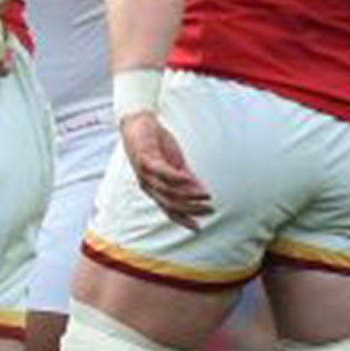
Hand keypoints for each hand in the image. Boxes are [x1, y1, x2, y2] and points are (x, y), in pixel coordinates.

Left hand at [119, 112, 211, 228]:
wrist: (140, 122)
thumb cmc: (156, 145)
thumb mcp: (175, 164)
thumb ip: (186, 178)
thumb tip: (201, 191)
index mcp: (154, 189)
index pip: (169, 210)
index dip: (183, 220)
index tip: (198, 228)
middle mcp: (148, 185)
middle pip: (170, 204)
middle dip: (190, 209)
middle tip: (209, 210)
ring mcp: (145, 173)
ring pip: (167, 190)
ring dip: (188, 194)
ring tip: (206, 194)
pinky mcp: (145, 159)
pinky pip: (160, 171)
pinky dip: (175, 177)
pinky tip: (188, 178)